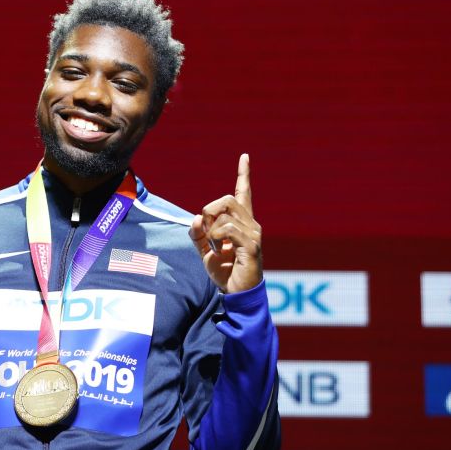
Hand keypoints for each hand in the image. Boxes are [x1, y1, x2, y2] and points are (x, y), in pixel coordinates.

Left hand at [189, 154, 261, 293]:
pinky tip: (220, 252)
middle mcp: (251, 224)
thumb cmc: (224, 271)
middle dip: (209, 210)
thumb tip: (196, 217)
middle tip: (206, 231)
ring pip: (224, 215)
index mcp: (241, 222)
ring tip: (216, 248)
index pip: (244, 193)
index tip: (244, 156)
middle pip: (227, 199)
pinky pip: (227, 230)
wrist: (236, 293)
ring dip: (211, 231)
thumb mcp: (204, 250)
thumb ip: (197, 233)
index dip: (243, 174)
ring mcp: (254, 234)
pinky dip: (217, 239)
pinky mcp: (252, 245)